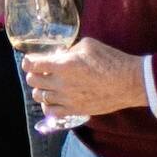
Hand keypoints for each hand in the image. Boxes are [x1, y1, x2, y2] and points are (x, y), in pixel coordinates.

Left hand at [22, 37, 146, 118]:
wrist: (128, 82)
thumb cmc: (110, 60)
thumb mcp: (87, 45)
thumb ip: (69, 50)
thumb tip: (61, 54)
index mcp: (62, 65)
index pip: (32, 64)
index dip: (28, 62)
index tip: (30, 60)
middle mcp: (61, 84)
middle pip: (32, 81)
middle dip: (33, 74)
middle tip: (39, 71)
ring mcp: (67, 99)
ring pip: (39, 97)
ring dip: (39, 89)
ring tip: (46, 85)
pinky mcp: (75, 110)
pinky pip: (51, 112)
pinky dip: (47, 105)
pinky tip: (53, 99)